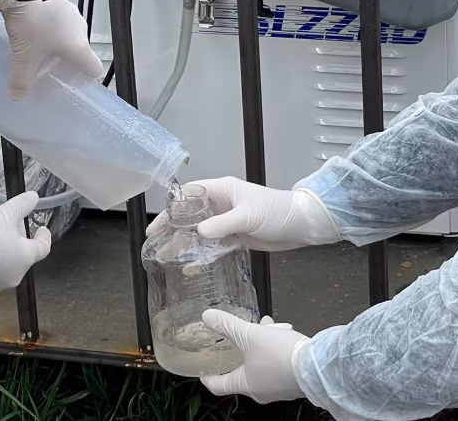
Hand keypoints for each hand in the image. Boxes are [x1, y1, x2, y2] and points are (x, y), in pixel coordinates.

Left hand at [0, 0, 101, 99]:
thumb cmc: (32, 22)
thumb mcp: (24, 57)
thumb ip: (21, 80)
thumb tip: (17, 95)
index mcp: (79, 46)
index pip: (95, 68)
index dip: (86, 78)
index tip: (74, 82)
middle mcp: (79, 29)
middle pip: (78, 52)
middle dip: (64, 62)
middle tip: (46, 68)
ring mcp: (70, 13)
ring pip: (68, 35)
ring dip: (55, 43)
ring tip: (35, 48)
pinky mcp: (58, 1)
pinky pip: (58, 21)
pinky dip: (48, 28)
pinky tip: (30, 29)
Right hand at [0, 191, 51, 293]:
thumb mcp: (5, 213)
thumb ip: (22, 205)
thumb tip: (33, 197)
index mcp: (25, 258)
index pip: (43, 248)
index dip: (44, 236)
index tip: (41, 229)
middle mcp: (15, 275)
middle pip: (23, 254)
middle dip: (18, 237)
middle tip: (9, 222)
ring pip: (6, 263)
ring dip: (3, 248)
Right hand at [146, 177, 339, 251]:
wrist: (301, 225)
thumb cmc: (278, 211)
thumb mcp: (248, 215)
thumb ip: (223, 224)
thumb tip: (200, 232)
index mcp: (222, 190)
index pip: (189, 194)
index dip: (172, 208)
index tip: (159, 223)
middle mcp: (222, 204)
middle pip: (190, 215)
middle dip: (173, 228)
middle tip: (156, 242)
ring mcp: (228, 221)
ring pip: (200, 232)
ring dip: (185, 244)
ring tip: (168, 257)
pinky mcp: (236, 236)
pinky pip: (213, 245)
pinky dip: (202, 255)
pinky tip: (192, 267)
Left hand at [200, 310, 309, 403]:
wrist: (317, 365)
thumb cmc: (281, 355)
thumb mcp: (249, 335)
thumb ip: (227, 326)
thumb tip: (208, 317)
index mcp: (245, 385)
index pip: (218, 386)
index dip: (208, 377)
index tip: (203, 369)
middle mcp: (260, 391)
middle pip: (241, 373)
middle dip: (239, 352)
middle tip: (235, 338)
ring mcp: (278, 389)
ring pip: (261, 366)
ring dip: (259, 346)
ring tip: (263, 326)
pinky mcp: (293, 382)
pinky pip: (276, 366)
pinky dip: (273, 350)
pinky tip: (279, 332)